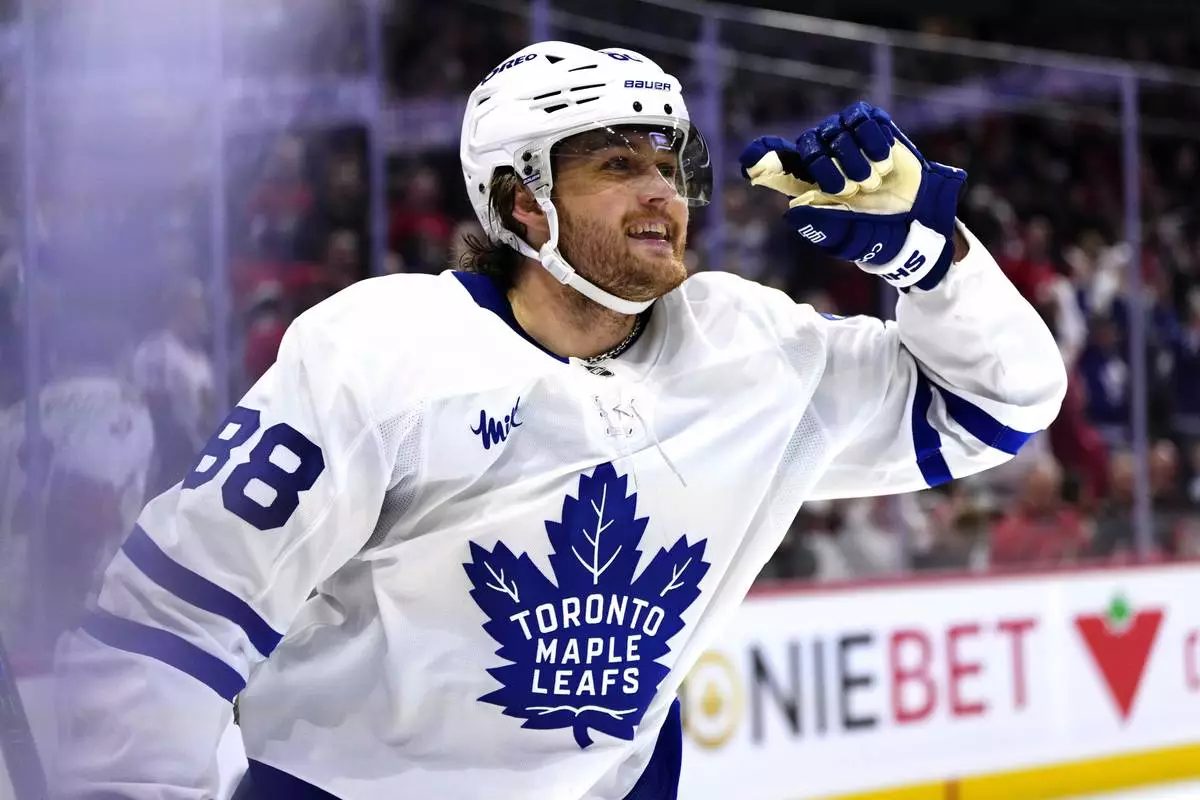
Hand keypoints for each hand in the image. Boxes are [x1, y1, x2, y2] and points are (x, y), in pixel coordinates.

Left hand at [738, 101, 966, 290]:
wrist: (917, 216)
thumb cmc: (878, 231)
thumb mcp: (848, 238)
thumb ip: (821, 227)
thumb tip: (792, 212)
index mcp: (809, 183)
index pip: (776, 164)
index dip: (762, 157)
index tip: (751, 160)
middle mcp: (823, 156)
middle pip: (809, 145)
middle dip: (831, 170)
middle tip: (853, 190)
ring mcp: (847, 137)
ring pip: (835, 131)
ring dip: (855, 159)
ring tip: (872, 180)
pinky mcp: (872, 125)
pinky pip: (862, 120)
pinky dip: (874, 142)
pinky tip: (884, 161)